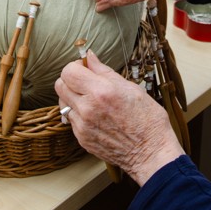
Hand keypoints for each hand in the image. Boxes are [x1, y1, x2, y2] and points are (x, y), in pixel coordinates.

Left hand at [55, 50, 182, 185]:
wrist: (151, 152)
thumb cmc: (147, 119)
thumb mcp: (131, 88)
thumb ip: (105, 72)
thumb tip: (90, 57)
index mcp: (101, 92)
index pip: (69, 71)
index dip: (76, 66)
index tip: (86, 68)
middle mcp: (88, 108)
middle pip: (60, 85)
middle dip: (71, 79)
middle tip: (86, 81)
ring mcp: (83, 126)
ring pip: (63, 102)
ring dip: (73, 96)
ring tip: (91, 99)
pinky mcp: (82, 139)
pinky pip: (71, 119)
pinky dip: (79, 113)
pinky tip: (95, 114)